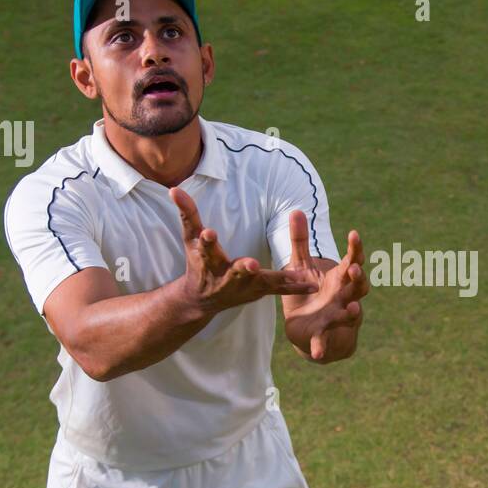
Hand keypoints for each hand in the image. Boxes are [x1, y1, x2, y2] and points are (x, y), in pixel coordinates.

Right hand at [170, 187, 316, 315]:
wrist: (202, 299)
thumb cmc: (197, 263)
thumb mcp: (190, 238)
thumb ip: (187, 213)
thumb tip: (174, 188)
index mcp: (208, 260)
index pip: (205, 247)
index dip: (206, 240)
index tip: (208, 232)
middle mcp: (226, 276)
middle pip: (236, 270)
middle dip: (243, 268)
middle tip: (251, 264)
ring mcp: (244, 287)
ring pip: (263, 282)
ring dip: (279, 279)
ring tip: (298, 275)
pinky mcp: (259, 292)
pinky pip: (280, 289)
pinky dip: (296, 286)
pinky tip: (313, 283)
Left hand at [281, 209, 368, 361]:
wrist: (305, 329)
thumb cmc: (308, 294)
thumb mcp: (300, 267)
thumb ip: (300, 241)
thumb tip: (296, 210)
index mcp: (340, 279)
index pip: (353, 261)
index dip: (356, 248)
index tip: (354, 234)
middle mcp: (345, 297)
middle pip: (358, 287)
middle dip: (358, 279)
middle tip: (355, 269)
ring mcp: (338, 318)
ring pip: (351, 314)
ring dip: (353, 311)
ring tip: (354, 306)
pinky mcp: (324, 336)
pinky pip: (325, 342)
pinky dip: (322, 348)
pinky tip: (317, 354)